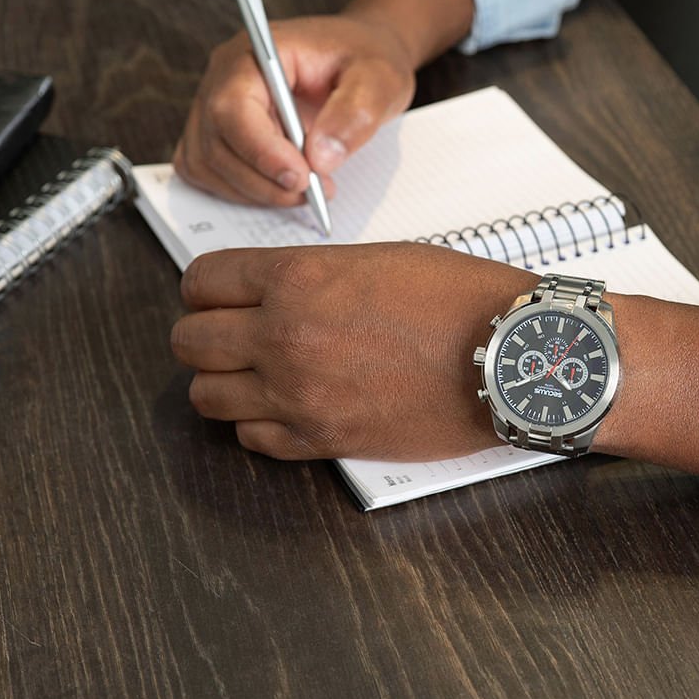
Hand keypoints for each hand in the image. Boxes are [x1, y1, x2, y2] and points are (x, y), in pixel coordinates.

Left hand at [170, 243, 537, 461]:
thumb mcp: (377, 258)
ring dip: (224, 382)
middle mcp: (285, 336)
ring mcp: (299, 394)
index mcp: (298, 278)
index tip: (218, 294)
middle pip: (191, 341)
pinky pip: (251, 440)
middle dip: (204, 334)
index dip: (206, 287)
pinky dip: (258, 425)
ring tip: (254, 374)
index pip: (202, 280)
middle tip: (231, 334)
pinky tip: (286, 407)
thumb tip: (274, 290)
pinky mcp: (323, 439)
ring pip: (207, 396)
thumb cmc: (458, 299)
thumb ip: (311, 273)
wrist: (508, 356)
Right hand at [174, 14, 415, 206]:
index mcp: (257, 53)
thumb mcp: (379, 79)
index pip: (234, 107)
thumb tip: (320, 158)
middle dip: (265, 180)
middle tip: (316, 191)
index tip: (302, 178)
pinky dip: (244, 191)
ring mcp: (215, 106)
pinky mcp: (220, 134)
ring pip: (209, 165)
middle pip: (217, 143)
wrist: (360, 60)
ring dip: (256, 190)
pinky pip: (211, 173)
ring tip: (308, 189)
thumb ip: (354, 113)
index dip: (261, 151)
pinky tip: (283, 187)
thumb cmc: (366, 60)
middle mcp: (224, 77)